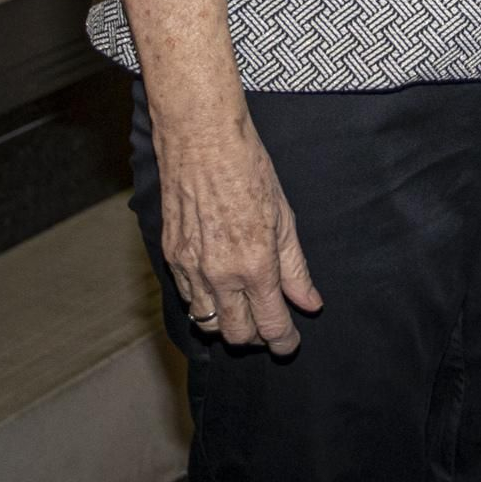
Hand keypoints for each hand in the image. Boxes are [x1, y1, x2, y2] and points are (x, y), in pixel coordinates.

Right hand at [154, 111, 321, 353]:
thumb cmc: (248, 168)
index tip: (290, 343)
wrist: (201, 139)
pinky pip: (188, 297)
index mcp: (254, 265)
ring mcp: (190, 269)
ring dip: (227, 324)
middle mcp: (219, 275)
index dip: (284, 341)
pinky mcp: (171, 257)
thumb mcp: (284, 216)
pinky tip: (219, 287)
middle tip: (270, 325)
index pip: (271, 325)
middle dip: (256, 338)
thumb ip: (295, 267)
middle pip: (236, 335)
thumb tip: (310, 303)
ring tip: (244, 309)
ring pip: (207, 323)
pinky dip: (205, 302)